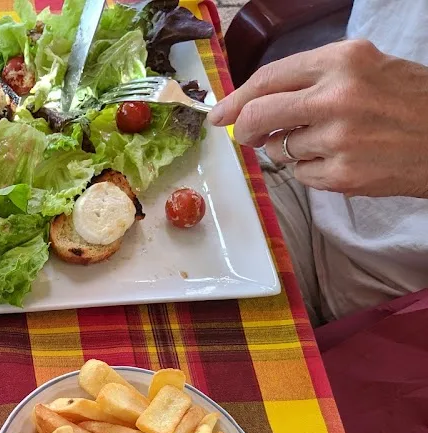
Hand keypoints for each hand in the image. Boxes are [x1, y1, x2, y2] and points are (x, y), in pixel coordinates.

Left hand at [208, 39, 427, 197]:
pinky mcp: (341, 174)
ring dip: (292, 150)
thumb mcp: (367, 69)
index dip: (237, 99)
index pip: (268, 78)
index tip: (221, 114)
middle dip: (246, 129)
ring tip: (332, 142)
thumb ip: (313, 80)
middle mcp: (337, 96)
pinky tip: (344, 160)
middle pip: (259, 115)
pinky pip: (302, 175)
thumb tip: (255, 102)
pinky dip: (313, 170)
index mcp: (342, 60)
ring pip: (280, 150)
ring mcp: (338, 138)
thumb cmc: (409, 102)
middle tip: (249, 137)